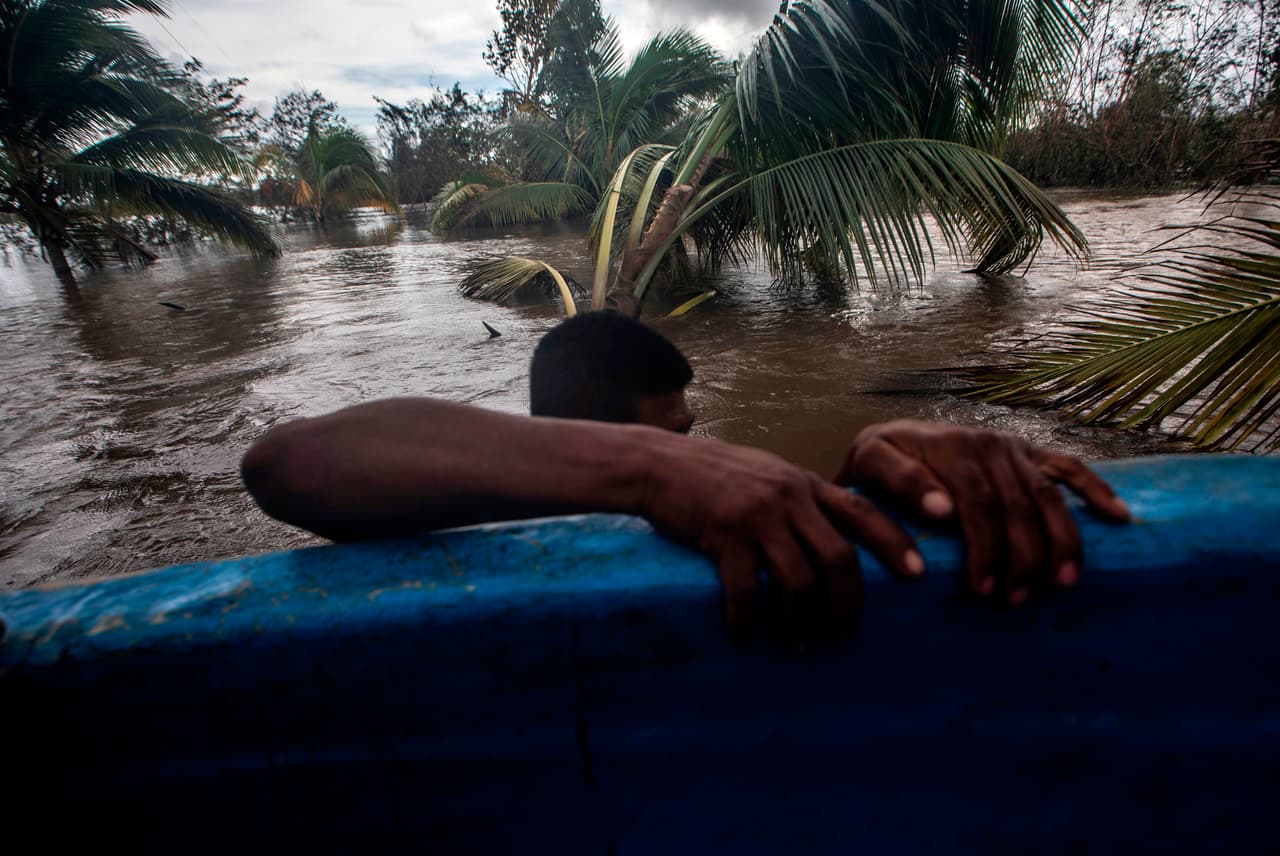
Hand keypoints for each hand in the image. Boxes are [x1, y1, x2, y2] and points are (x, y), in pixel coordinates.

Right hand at [639, 433, 924, 642]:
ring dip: (800, 622)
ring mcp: (757, 516)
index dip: (895, 544)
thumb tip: (833, 541)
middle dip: (848, 604)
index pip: (864, 512)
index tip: (918, 575)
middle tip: (845, 635)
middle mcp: (789, 498)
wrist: (660, 464)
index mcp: (806, 485)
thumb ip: (801, 502)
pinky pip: (747, 589)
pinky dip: (749, 621)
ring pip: (798, 581)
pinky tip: (746, 637)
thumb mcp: (769, 476)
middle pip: (839, 557)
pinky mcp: (723, 534)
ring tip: (797, 645)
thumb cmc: (715, 475)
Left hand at [835, 421, 1130, 604]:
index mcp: (945, 447)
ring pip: (1046, 496)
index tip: (980, 589)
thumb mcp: (868, 467)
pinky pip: (1070, 468)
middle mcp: (983, 443)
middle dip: (1020, 557)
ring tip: (1061, 584)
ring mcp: (1011, 448)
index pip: (974, 502)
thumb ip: (898, 484)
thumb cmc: (875, 466)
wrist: (888, 441)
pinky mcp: (1029, 452)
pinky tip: (1118, 518)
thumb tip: (943, 512)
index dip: (981, 547)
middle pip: (1015, 505)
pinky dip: (1096, 491)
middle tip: (1015, 600)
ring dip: (1059, 541)